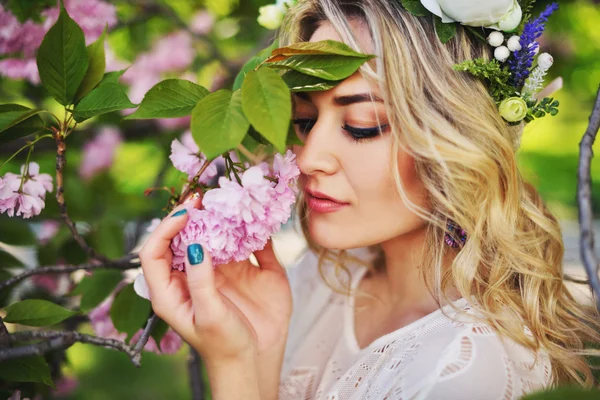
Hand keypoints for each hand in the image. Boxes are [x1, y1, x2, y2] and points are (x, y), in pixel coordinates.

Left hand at [139, 198, 292, 363]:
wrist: (256, 361)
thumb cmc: (225, 345)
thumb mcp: (209, 315)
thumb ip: (200, 280)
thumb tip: (193, 243)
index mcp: (171, 290)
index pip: (154, 252)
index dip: (164, 228)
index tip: (185, 213)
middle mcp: (192, 275)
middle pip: (180, 238)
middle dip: (188, 216)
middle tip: (202, 197)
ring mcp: (219, 271)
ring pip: (212, 236)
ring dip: (216, 218)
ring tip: (223, 200)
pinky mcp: (246, 270)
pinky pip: (244, 243)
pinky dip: (245, 229)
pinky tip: (248, 219)